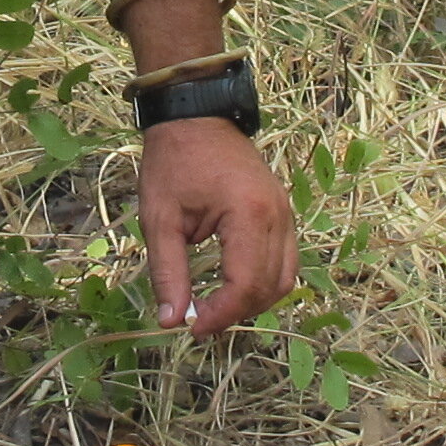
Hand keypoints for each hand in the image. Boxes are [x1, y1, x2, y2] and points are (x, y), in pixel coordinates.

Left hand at [138, 117, 297, 336]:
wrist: (196, 117)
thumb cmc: (174, 161)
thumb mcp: (160, 219)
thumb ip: (168, 272)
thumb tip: (172, 321)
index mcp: (249, 214)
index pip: (246, 284)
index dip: (221, 316)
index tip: (192, 328)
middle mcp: (277, 216)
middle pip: (270, 287)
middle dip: (236, 313)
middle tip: (198, 321)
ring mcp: (285, 213)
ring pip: (284, 279)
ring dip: (253, 301)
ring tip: (215, 307)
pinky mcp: (282, 213)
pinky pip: (285, 261)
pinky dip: (263, 282)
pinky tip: (233, 287)